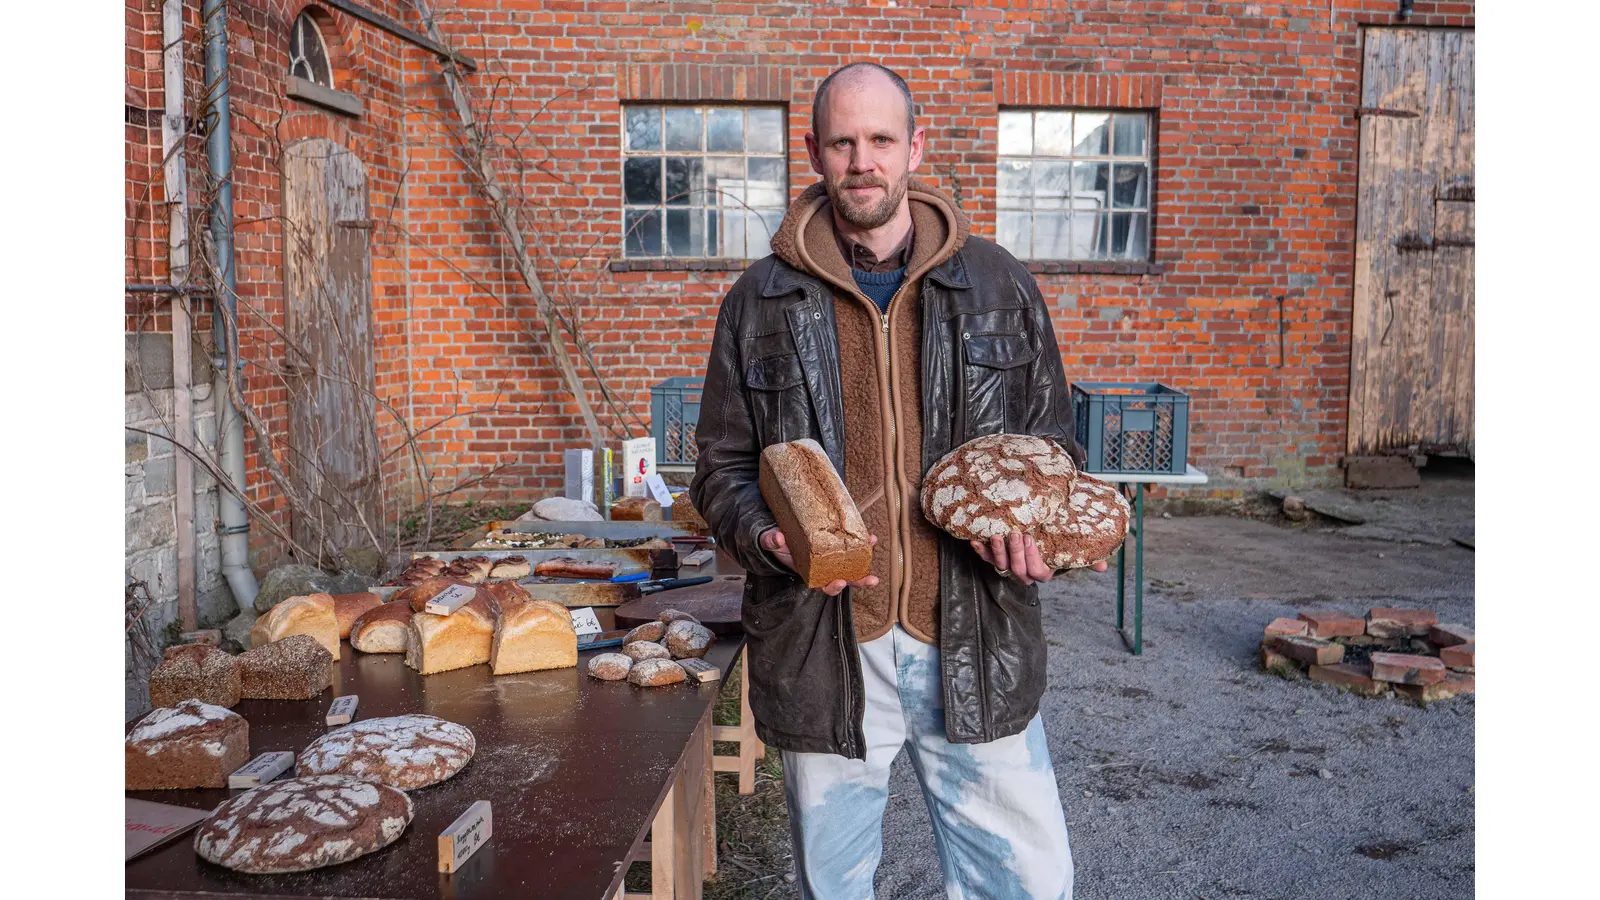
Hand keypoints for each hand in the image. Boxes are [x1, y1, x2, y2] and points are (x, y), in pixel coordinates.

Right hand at [760, 528, 880, 596]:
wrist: (782, 534)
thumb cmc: (778, 544)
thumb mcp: (771, 543)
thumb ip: (772, 542)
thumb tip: (777, 538)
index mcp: (810, 574)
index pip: (823, 586)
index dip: (833, 587)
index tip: (839, 582)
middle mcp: (824, 569)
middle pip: (844, 579)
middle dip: (858, 581)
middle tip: (870, 580)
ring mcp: (832, 559)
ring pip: (852, 565)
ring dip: (865, 559)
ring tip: (872, 546)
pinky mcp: (836, 546)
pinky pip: (851, 548)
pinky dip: (861, 544)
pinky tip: (869, 537)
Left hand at [969, 533, 1108, 583]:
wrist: (1036, 531)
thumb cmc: (1056, 541)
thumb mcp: (1071, 549)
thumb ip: (1086, 558)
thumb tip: (1103, 567)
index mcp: (1042, 572)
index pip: (1038, 572)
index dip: (1033, 558)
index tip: (1032, 539)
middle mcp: (1023, 572)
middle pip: (1018, 569)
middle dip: (1015, 552)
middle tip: (1016, 533)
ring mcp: (1007, 565)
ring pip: (1000, 565)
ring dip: (997, 551)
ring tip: (996, 535)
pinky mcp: (993, 556)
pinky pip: (984, 557)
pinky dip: (979, 549)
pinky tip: (975, 540)